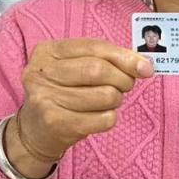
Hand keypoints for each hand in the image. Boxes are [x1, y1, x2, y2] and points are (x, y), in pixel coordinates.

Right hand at [6, 39, 153, 178]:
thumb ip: (105, 59)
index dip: (124, 56)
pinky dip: (110, 117)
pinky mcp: (56, 124)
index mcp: (48, 51)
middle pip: (98, 70)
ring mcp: (46, 99)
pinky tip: (99, 116)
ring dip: (116, 100)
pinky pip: (102, 119)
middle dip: (122, 78)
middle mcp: (42, 72)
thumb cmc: (61, 92)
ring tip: (107, 101)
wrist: (33, 131)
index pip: (94, 47)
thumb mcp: (73, 67)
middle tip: (126, 85)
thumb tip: (144, 65)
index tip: (145, 67)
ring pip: (104, 95)